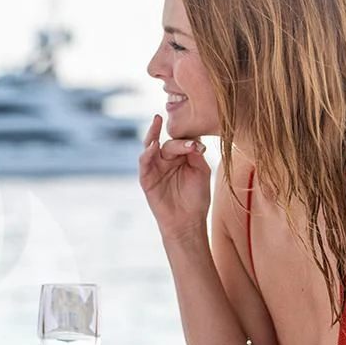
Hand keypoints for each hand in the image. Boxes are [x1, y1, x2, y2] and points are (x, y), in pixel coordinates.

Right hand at [138, 115, 211, 241]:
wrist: (188, 222)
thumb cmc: (196, 198)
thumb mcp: (201, 172)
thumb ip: (196, 155)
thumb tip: (192, 139)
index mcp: (180, 156)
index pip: (181, 140)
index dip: (188, 138)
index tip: (198, 145)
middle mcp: (166, 159)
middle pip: (166, 141)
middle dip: (172, 135)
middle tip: (173, 123)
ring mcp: (155, 168)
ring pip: (150, 146)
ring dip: (153, 134)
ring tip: (156, 122)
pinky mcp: (146, 179)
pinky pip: (144, 163)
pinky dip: (147, 153)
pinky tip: (153, 145)